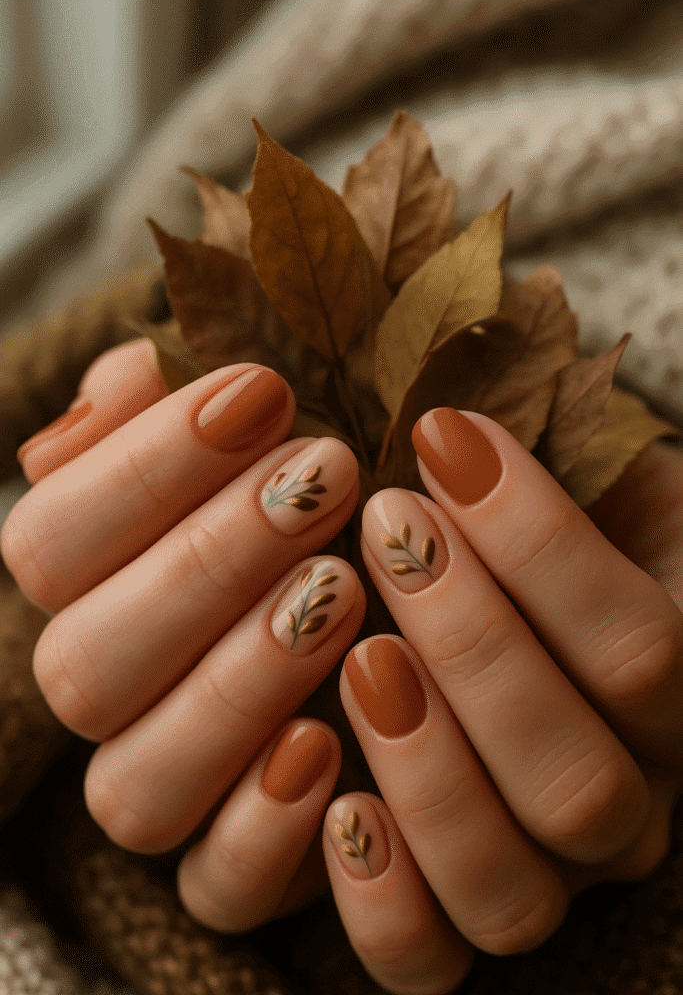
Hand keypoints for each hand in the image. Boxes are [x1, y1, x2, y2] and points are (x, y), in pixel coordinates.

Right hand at [1, 338, 365, 929]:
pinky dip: (264, 830)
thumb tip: (123, 383)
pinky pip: (216, 887)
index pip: (49, 541)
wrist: (397, 597)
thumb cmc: (320, 493)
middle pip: (83, 665)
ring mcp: (169, 784)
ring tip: (340, 594)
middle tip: (324, 477)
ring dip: (234, 687)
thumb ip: (174, 398)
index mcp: (88, 587)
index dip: (145, 467)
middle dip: (205, 565)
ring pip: (136, 785)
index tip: (264, 393)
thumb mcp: (263, 426)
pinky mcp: (240, 866)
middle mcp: (109, 693)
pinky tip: (330, 746)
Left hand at [321, 407, 682, 994]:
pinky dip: (381, 898)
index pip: (643, 653)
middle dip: (475, 648)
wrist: (492, 600)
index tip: (445, 441)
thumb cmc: (528, 529)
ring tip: (361, 651)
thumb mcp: (576, 477)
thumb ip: (575, 461)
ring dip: (425, 766)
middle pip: (578, 785)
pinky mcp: (446, 910)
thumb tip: (490, 422)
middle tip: (388, 529)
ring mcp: (542, 874)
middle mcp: (627, 805)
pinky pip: (427, 960)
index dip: (541, 546)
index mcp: (675, 700)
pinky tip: (334, 794)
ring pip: (508, 886)